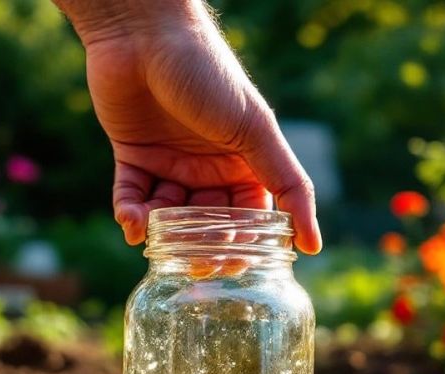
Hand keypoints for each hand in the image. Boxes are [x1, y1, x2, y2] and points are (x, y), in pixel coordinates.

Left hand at [57, 0, 321, 253]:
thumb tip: (314, 244)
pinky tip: (131, 223)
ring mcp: (170, 162)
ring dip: (162, 233)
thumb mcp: (255, 131)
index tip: (234, 268)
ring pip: (168, 216)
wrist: (144, 34)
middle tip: (193, 266)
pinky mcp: (133, 155)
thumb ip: (288, 184)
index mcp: (244, 160)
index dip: (243, 244)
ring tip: (156, 241)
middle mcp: (209, 165)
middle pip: (207, 223)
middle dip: (200, 246)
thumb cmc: (208, 75)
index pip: (249, 216)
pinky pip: (132, 197)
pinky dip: (131, 213)